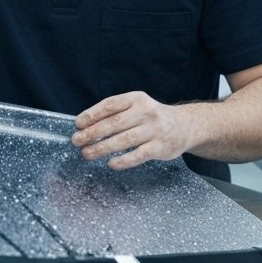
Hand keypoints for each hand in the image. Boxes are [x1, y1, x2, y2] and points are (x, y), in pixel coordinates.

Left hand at [71, 91, 191, 169]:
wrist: (184, 126)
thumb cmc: (151, 117)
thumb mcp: (136, 106)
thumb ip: (116, 113)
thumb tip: (85, 126)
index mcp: (136, 99)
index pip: (110, 105)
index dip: (92, 114)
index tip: (78, 124)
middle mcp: (146, 112)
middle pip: (114, 123)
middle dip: (92, 132)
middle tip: (77, 140)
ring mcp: (154, 130)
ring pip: (124, 140)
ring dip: (102, 148)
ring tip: (87, 153)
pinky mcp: (160, 147)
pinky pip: (138, 155)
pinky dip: (123, 160)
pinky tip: (110, 164)